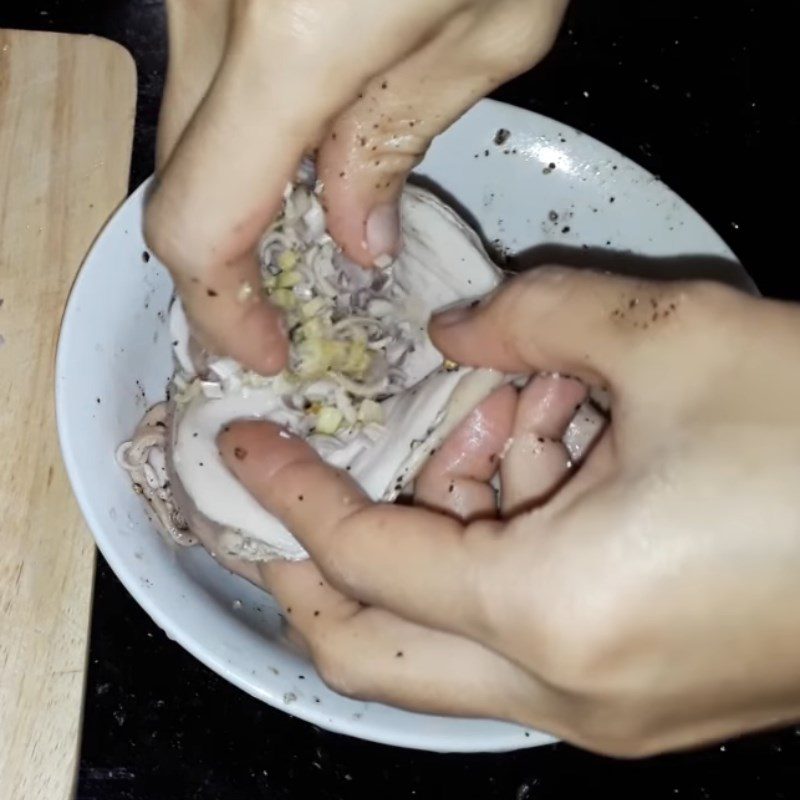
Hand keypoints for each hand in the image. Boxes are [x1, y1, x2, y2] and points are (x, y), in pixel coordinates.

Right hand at [144, 0, 568, 372]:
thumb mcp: (494, 24)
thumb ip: (399, 140)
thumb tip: (352, 230)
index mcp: (289, 43)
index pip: (197, 224)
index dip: (221, 308)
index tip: (265, 346)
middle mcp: (210, 2)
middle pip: (185, 178)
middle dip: (238, 255)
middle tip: (295, 296)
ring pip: (193, 124)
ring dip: (246, 188)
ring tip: (324, 215)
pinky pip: (210, 71)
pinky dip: (251, 127)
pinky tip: (314, 134)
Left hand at [218, 268, 799, 756]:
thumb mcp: (670, 338)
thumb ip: (533, 320)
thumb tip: (457, 333)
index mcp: (556, 609)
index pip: (362, 560)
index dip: (288, 498)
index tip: (243, 452)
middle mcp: (571, 690)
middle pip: (371, 655)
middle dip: (312, 567)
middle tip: (292, 485)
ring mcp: (608, 713)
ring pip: (445, 652)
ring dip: (433, 547)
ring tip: (505, 436)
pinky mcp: (644, 700)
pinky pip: (519, 641)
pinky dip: (498, 564)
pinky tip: (559, 472)